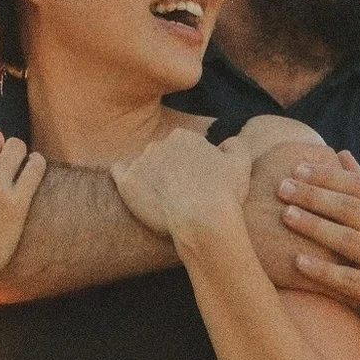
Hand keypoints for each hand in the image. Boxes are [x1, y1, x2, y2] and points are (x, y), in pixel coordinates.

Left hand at [104, 117, 256, 246]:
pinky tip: (135, 190)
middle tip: (181, 194)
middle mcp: (158, 144)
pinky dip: (125, 177)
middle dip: (170, 170)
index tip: (197, 183)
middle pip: (162, 155)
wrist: (202, 222)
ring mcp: (140, 163)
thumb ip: (235, 145)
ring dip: (150, 177)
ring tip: (162, 200)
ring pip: (143, 165)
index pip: (183, 148)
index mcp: (183, 137)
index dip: (191, 166)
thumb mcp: (241, 163)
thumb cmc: (224, 194)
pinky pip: (118, 171)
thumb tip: (226, 143)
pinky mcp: (127, 183)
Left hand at [276, 149, 359, 340]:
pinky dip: (323, 271)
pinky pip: (350, 280)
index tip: (298, 167)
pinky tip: (298, 262)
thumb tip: (342, 154)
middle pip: (352, 208)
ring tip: (286, 215)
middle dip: (315, 195)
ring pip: (350, 240)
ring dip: (315, 226)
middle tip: (283, 187)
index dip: (329, 175)